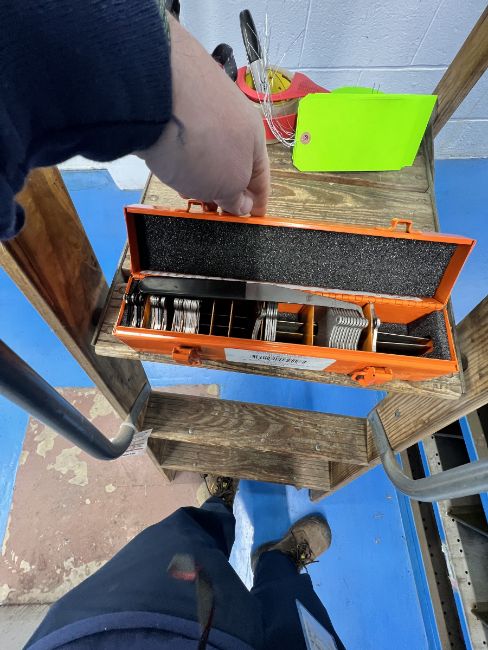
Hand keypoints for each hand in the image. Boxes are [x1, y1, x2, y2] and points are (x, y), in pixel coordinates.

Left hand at [138, 14, 269, 215]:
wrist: (155, 94)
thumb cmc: (201, 142)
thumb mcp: (227, 184)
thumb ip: (236, 198)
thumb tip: (241, 205)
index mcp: (253, 136)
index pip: (261, 176)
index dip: (257, 201)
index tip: (251, 218)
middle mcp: (231, 114)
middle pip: (232, 160)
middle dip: (224, 188)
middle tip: (212, 209)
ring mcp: (200, 103)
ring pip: (206, 148)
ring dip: (200, 172)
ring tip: (186, 189)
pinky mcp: (171, 98)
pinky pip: (182, 133)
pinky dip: (179, 152)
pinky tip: (168, 163)